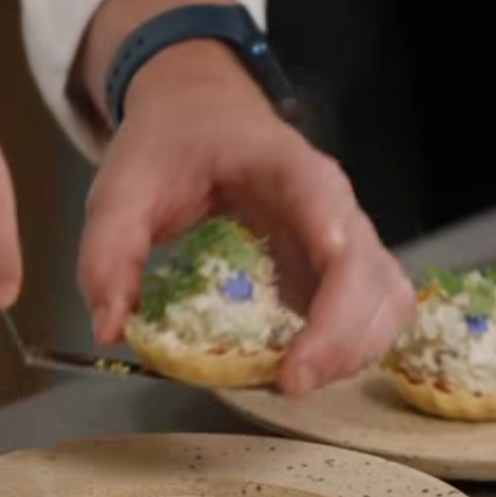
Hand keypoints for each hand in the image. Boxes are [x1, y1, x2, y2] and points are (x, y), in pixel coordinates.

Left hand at [79, 42, 413, 391]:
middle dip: (339, 333)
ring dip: (353, 349)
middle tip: (288, 381)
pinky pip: (378, 312)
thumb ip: (109, 252)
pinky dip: (355, 348)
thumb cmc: (171, 146)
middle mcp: (330, 201)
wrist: (202, 115)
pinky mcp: (347, 269)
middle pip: (366, 267)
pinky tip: (310, 367)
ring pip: (386, 297)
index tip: (320, 290)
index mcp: (281, 164)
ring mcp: (347, 237)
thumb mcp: (121, 188)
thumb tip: (112, 329)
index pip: (319, 195)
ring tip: (295, 381)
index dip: (328, 240)